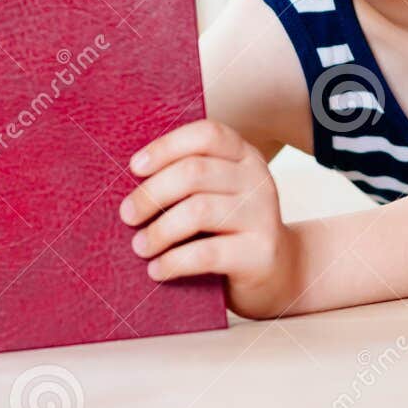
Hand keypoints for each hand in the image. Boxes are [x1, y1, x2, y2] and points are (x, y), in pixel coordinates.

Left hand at [119, 118, 299, 319]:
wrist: (280, 272)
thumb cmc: (231, 230)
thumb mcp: (219, 194)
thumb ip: (190, 180)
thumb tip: (130, 179)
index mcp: (245, 156)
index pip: (207, 135)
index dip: (167, 147)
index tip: (135, 168)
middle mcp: (258, 180)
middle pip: (195, 172)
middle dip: (152, 194)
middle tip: (127, 215)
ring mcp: (262, 215)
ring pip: (198, 211)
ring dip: (159, 230)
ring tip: (140, 246)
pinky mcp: (260, 252)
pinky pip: (206, 253)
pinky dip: (174, 262)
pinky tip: (157, 270)